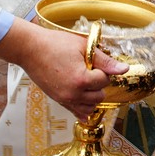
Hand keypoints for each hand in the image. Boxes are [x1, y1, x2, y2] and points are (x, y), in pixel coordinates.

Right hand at [0, 18, 128, 119]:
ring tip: (87, 80)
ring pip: (90, 107)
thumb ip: (105, 60)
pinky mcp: (58, 100)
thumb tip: (124, 69)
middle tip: (91, 69)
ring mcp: (64, 99)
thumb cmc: (55, 44)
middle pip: (100, 95)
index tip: (95, 61)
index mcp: (81, 80)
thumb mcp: (84, 47)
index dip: (103, 69)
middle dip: (99, 83)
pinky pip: (76, 112)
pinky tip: (85, 99)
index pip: (105, 80)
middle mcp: (73, 94)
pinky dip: (83, 107)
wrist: (30, 49)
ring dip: (93, 95)